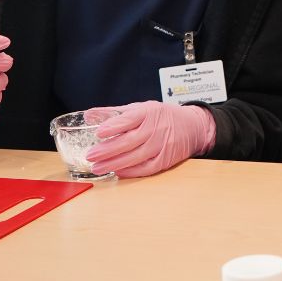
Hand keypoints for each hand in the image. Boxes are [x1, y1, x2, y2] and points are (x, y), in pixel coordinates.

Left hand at [86, 101, 215, 177]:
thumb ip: (115, 113)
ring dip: (115, 163)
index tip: (99, 132)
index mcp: (148, 112)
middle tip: (91, 156)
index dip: (114, 126)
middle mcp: (156, 128)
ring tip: (98, 168)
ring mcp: (162, 145)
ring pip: (136, 157)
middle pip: (130, 141)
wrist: (192, 126)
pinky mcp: (165, 159)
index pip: (129, 119)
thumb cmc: (162, 116)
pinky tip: (118, 172)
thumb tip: (89, 115)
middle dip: (108, 150)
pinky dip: (131, 172)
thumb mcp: (141, 108)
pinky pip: (146, 168)